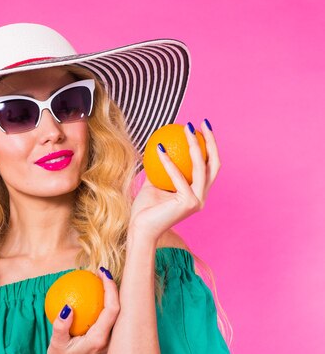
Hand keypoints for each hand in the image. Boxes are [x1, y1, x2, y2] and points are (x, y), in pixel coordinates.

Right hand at [45, 268, 119, 353]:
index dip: (111, 289)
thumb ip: (61, 326)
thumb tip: (67, 306)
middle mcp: (111, 341)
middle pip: (122, 309)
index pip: (113, 310)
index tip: (102, 273)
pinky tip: (94, 297)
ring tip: (100, 281)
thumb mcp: (56, 345)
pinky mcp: (110, 343)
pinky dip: (106, 305)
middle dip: (115, 288)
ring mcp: (112, 343)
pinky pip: (112, 320)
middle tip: (101, 273)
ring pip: (119, 315)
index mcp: (100, 340)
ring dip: (112, 296)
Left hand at [129, 120, 220, 240]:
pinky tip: (160, 147)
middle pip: (213, 164)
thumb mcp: (153, 183)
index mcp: (196, 193)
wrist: (140, 229)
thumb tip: (160, 145)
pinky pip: (178, 176)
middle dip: (211, 141)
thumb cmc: (144, 209)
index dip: (208, 146)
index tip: (200, 128)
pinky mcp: (188, 203)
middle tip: (201, 123)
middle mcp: (201, 197)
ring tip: (185, 128)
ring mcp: (197, 201)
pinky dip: (168, 161)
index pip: (208, 167)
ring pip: (200, 167)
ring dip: (194, 145)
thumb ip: (160, 168)